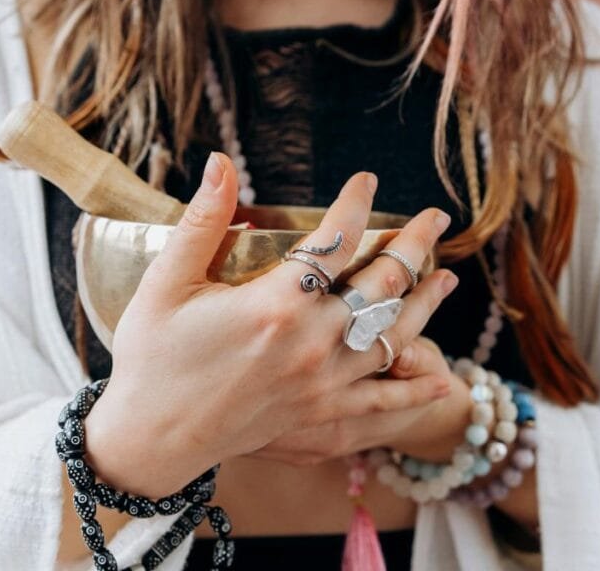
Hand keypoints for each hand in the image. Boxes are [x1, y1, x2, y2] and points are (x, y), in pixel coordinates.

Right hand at [83, 153, 458, 497]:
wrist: (151, 437)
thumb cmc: (152, 356)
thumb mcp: (166, 282)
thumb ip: (203, 221)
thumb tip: (220, 161)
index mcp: (276, 303)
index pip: (336, 240)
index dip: (356, 203)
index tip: (366, 180)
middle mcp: (312, 341)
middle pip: (382, 283)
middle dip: (413, 244)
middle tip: (435, 217)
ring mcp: (322, 382)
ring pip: (394, 335)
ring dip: (427, 303)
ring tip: (448, 276)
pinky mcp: (321, 415)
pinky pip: (382, 401)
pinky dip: (415, 390)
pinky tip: (443, 380)